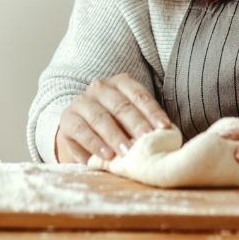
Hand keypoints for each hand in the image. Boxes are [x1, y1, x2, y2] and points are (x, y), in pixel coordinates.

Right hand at [54, 74, 172, 163]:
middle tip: (147, 140)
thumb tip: (170, 137)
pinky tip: (107, 155)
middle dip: (136, 124)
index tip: (165, 128)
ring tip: (128, 151)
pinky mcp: (68, 119)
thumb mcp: (130, 122)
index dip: (153, 111)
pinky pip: (82, 130)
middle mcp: (100, 88)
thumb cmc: (115, 127)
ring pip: (101, 117)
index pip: (139, 95)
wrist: (81, 133)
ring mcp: (82, 102)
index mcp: (121, 84)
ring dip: (115, 136)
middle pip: (121, 105)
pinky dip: (95, 144)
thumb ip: (145, 125)